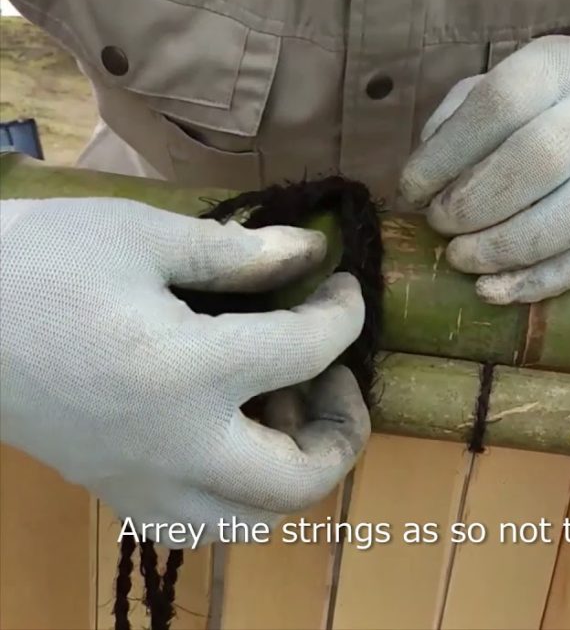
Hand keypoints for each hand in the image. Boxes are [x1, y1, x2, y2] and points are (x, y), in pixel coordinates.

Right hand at [0, 198, 369, 547]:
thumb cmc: (36, 261)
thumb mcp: (142, 236)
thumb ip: (239, 254)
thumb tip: (312, 256)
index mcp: (187, 373)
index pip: (307, 353)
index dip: (343, 315)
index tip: (342, 289)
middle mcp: (174, 447)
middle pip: (299, 482)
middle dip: (342, 432)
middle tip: (334, 377)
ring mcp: (141, 481)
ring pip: (251, 521)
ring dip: (292, 472)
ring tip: (283, 407)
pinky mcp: (113, 490)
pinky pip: (199, 522)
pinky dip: (237, 494)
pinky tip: (230, 434)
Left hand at [399, 35, 569, 303]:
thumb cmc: (522, 112)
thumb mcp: (480, 96)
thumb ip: (450, 130)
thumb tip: (424, 192)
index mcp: (557, 68)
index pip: (501, 104)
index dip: (448, 153)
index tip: (412, 190)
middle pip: (542, 158)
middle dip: (477, 203)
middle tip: (439, 224)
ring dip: (507, 247)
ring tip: (461, 259)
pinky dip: (538, 282)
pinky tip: (494, 291)